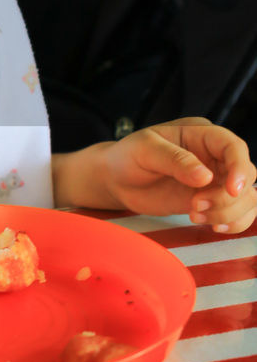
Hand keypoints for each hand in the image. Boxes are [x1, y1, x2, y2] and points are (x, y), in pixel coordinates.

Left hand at [97, 117, 256, 233]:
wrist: (116, 180)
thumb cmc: (128, 157)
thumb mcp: (145, 150)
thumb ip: (174, 160)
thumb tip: (206, 176)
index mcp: (201, 134)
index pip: (233, 146)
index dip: (239, 168)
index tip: (231, 190)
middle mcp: (214, 156)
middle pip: (246, 175)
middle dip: (227, 197)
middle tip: (195, 206)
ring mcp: (215, 180)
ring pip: (247, 197)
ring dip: (229, 212)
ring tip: (195, 216)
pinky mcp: (211, 201)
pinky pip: (238, 213)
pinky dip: (233, 223)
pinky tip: (212, 227)